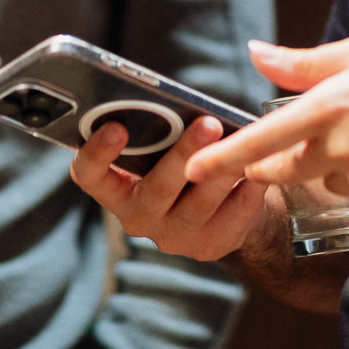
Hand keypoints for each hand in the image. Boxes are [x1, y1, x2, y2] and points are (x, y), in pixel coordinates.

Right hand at [70, 114, 271, 261]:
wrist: (221, 206)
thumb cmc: (184, 161)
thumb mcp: (163, 146)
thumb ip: (160, 129)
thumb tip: (181, 102)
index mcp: (115, 187)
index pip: (89, 176)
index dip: (96, 154)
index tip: (116, 127)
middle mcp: (137, 216)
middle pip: (155, 188)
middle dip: (183, 154)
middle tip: (208, 123)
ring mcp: (173, 236)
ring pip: (198, 204)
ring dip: (222, 172)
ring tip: (243, 144)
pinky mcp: (208, 246)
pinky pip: (231, 218)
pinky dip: (248, 190)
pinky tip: (259, 168)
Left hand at [186, 33, 348, 218]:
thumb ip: (303, 63)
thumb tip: (255, 53)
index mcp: (330, 106)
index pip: (261, 141)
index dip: (223, 158)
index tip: (192, 170)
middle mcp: (343, 149)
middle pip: (287, 169)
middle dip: (280, 162)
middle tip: (303, 138)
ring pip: (331, 181)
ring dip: (339, 165)